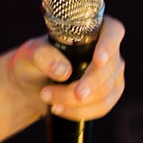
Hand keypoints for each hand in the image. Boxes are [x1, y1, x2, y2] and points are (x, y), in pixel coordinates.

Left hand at [3, 16, 126, 124]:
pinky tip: (60, 108)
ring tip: (47, 97)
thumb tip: (64, 71)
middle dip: (88, 84)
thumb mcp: (30, 54)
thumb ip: (43, 56)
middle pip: (109, 68)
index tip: (98, 61)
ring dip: (76, 100)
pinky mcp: (109, 94)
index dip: (108, 46)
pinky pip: (102, 107)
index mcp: (92, 30)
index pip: (112, 32)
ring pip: (105, 91)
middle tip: (70, 93)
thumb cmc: (31, 61)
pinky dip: (80, 111)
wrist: (30, 85)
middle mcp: (108, 50)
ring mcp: (112, 73)